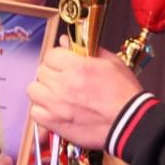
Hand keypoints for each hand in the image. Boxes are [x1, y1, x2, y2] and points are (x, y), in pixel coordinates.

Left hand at [26, 36, 142, 150]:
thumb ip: (87, 49)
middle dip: (51, 72)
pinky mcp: (56, 123)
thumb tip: (65, 40)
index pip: (51, 54)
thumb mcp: (112, 63)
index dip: (57, 58)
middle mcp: (64, 85)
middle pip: (41, 71)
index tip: (63, 63)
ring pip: (33, 90)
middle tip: (62, 78)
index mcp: (78, 68)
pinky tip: (54, 109)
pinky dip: (42, 110)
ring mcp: (57, 106)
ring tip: (55, 94)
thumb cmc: (125, 94)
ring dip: (43, 90)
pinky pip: (35, 112)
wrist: (130, 124)